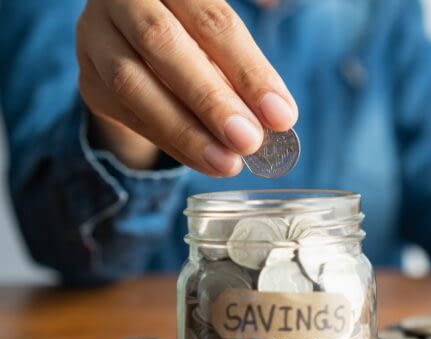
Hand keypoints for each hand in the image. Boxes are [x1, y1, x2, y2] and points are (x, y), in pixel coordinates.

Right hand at [76, 0, 297, 175]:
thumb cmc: (199, 35)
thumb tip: (278, 116)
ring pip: (133, 83)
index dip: (248, 71)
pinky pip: (127, 114)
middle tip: (249, 141)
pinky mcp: (88, 76)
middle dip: (211, 100)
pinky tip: (206, 161)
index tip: (281, 115)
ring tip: (227, 163)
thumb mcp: (224, 35)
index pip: (212, 21)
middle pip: (163, 44)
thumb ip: (245, 63)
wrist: (139, 42)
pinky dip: (171, 143)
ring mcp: (97, 35)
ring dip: (186, 131)